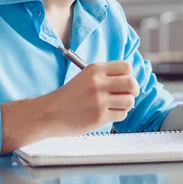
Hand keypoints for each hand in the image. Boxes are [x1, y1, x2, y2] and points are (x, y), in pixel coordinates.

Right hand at [0, 60, 138, 153]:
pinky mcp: (99, 117)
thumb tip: (130, 80)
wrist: (49, 113)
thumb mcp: (85, 76)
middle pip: (132, 83)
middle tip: (127, 94)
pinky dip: (118, 115)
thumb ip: (105, 76)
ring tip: (114, 105)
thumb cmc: (68, 96)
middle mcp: (98, 83)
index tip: (124, 81)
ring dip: (125, 104)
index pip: (126, 66)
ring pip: (129, 100)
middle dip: (133, 90)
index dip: (128, 75)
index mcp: (95, 69)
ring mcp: (99, 100)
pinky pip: (122, 114)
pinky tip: (107, 114)